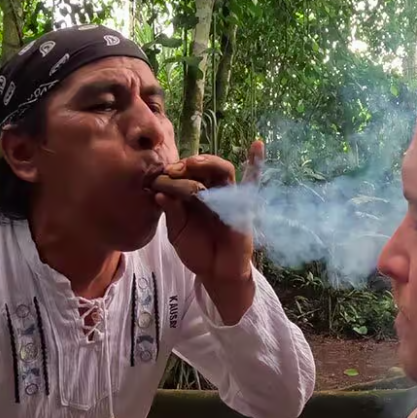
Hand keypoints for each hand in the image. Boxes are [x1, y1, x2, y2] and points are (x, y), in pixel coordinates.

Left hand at [157, 140, 263, 323]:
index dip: (173, 172)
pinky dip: (256, 163)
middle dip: (188, 165)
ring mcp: (229, 196)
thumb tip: (158, 193)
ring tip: (193, 163)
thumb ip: (172, 213)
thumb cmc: (197, 251)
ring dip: (208, 162)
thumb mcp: (177, 233)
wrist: (216, 272)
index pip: (184, 175)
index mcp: (192, 195)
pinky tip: (257, 145)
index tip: (159, 176)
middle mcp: (211, 191)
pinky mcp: (244, 205)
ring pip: (222, 170)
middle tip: (173, 170)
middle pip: (203, 167)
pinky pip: (253, 182)